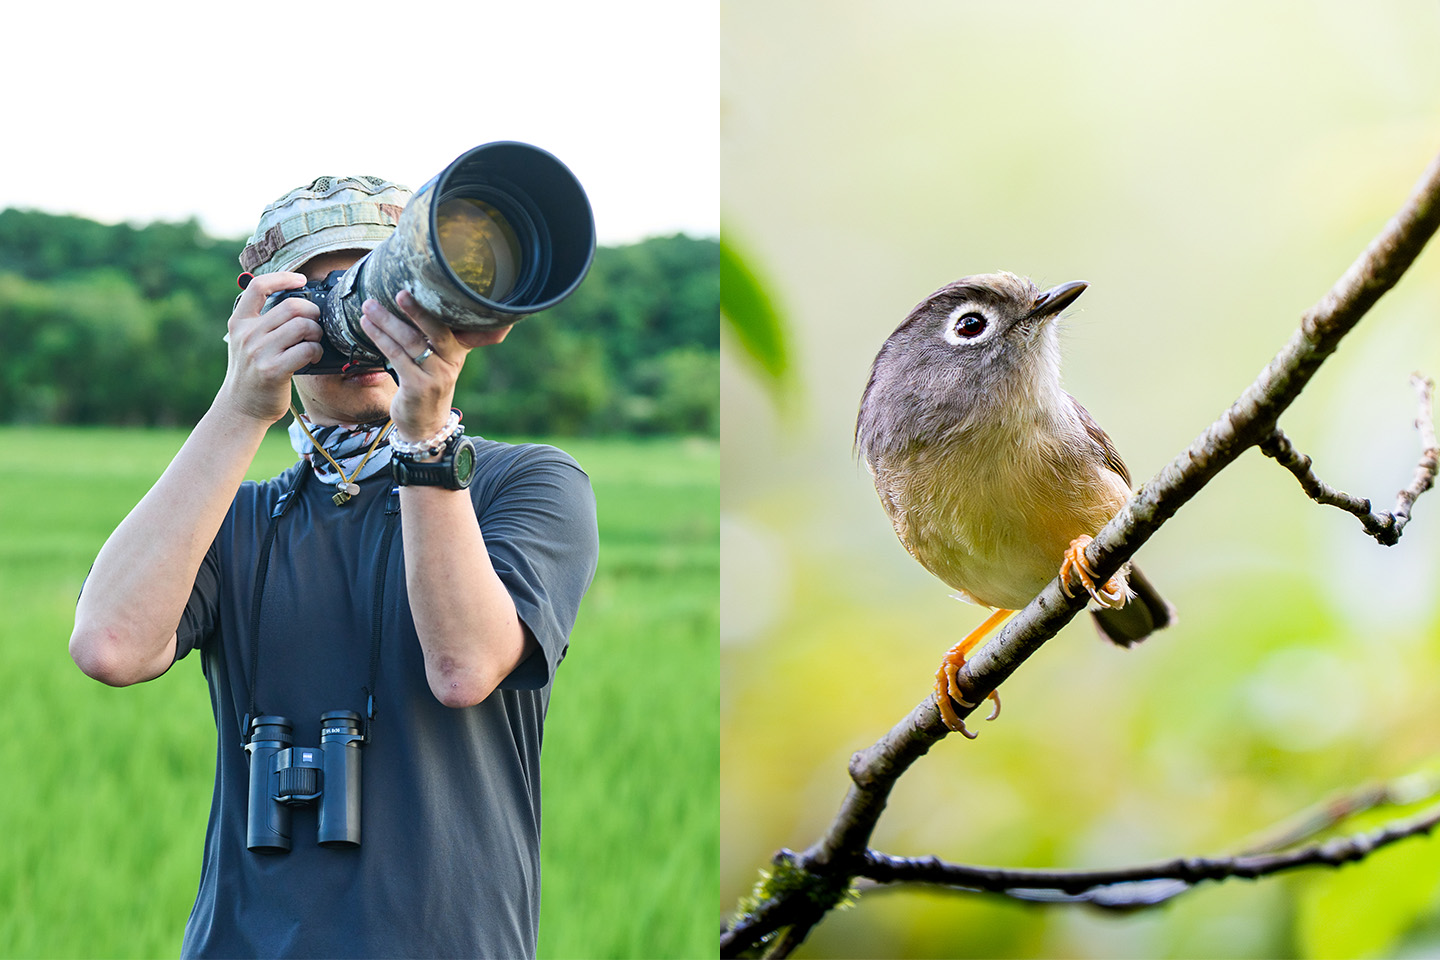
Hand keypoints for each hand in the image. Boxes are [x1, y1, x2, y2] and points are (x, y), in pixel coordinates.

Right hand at [217, 273, 323, 422]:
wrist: (241, 408)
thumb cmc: (252, 373)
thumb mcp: (246, 342)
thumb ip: (263, 323)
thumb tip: (299, 304)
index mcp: (239, 322)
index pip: (258, 286)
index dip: (283, 278)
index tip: (301, 280)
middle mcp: (247, 334)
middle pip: (292, 306)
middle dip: (312, 313)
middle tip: (315, 325)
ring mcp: (258, 352)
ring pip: (303, 326)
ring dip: (317, 333)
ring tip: (314, 343)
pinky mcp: (273, 370)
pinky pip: (307, 349)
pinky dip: (317, 351)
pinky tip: (314, 357)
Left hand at [359, 290, 511, 442]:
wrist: (425, 426)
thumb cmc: (428, 387)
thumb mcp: (441, 363)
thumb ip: (439, 339)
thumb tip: (431, 306)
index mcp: (458, 351)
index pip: (453, 324)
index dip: (444, 307)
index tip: (429, 286)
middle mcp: (451, 362)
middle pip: (435, 330)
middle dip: (416, 311)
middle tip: (399, 292)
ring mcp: (436, 375)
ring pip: (410, 342)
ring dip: (386, 321)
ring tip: (369, 307)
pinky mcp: (417, 386)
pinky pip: (396, 356)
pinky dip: (380, 338)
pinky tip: (367, 326)